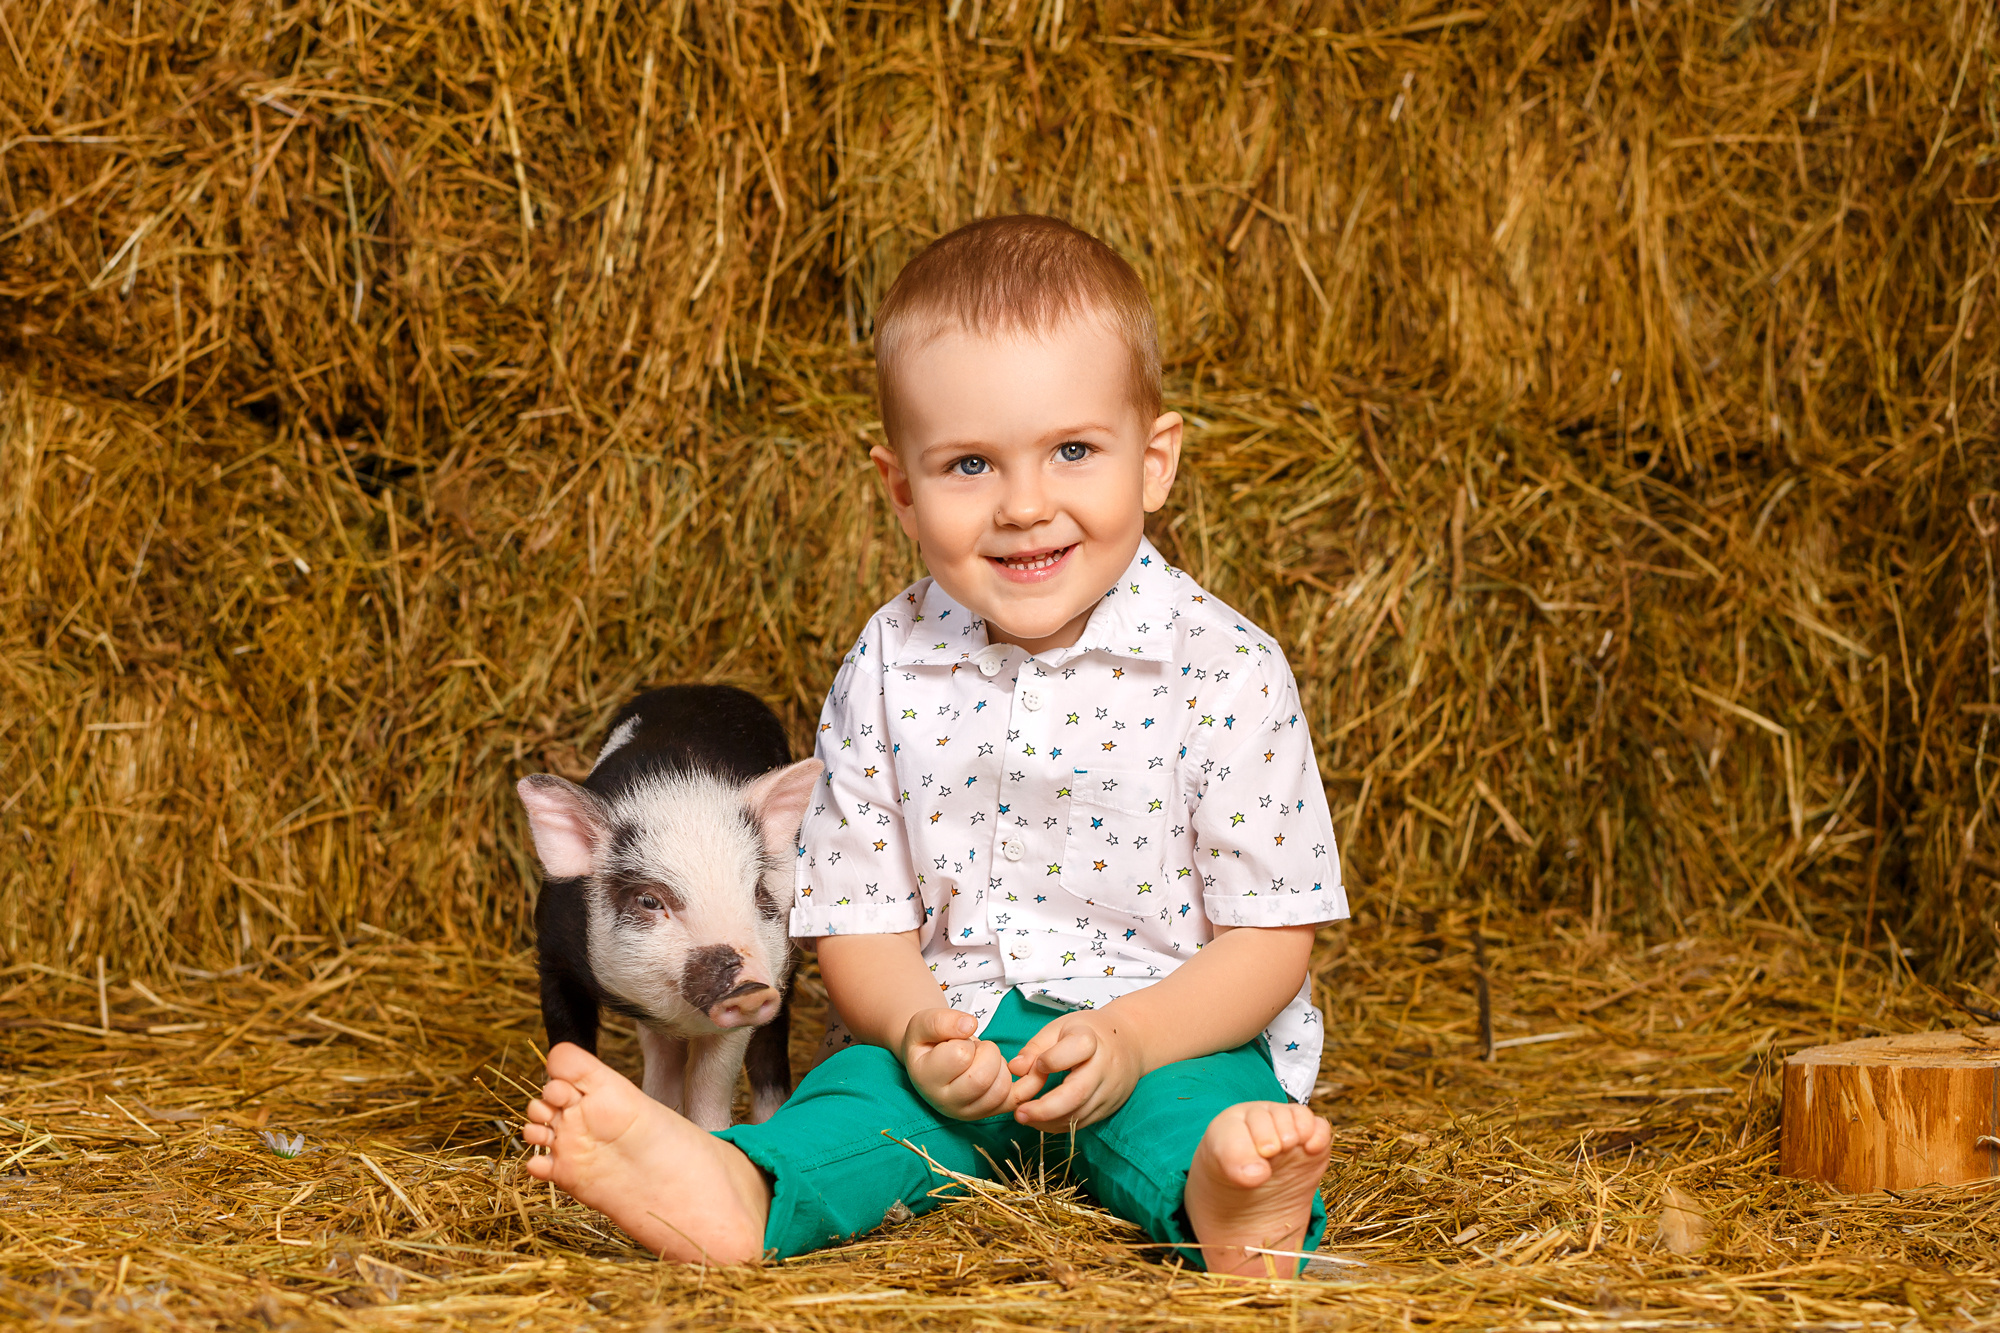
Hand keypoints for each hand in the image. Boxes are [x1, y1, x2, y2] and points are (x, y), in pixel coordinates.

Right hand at [899, 1008, 1018, 1120]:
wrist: (933, 1061)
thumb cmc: (929, 1041)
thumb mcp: (924, 1023)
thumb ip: (941, 1022)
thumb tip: (970, 1026)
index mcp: (926, 1079)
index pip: (960, 1057)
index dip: (964, 1041)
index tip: (956, 1041)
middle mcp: (945, 1103)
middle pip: (982, 1079)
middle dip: (987, 1053)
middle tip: (975, 1048)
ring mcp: (968, 1112)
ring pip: (1000, 1090)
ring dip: (1000, 1066)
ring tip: (983, 1059)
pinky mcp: (989, 1113)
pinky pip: (1015, 1100)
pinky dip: (1022, 1083)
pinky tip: (1009, 1067)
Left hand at [1007, 1008, 1145, 1131]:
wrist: (1129, 1043)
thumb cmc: (1089, 1033)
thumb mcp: (1060, 1028)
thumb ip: (1035, 1047)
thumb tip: (1015, 1069)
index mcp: (1091, 1040)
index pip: (1076, 1049)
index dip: (1051, 1060)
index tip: (1036, 1065)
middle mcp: (1105, 1068)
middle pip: (1077, 1094)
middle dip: (1044, 1109)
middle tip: (1019, 1113)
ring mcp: (1109, 1091)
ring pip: (1078, 1115)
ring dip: (1048, 1121)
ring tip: (1025, 1117)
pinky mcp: (1109, 1108)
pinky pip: (1082, 1123)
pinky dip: (1059, 1125)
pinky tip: (1042, 1120)